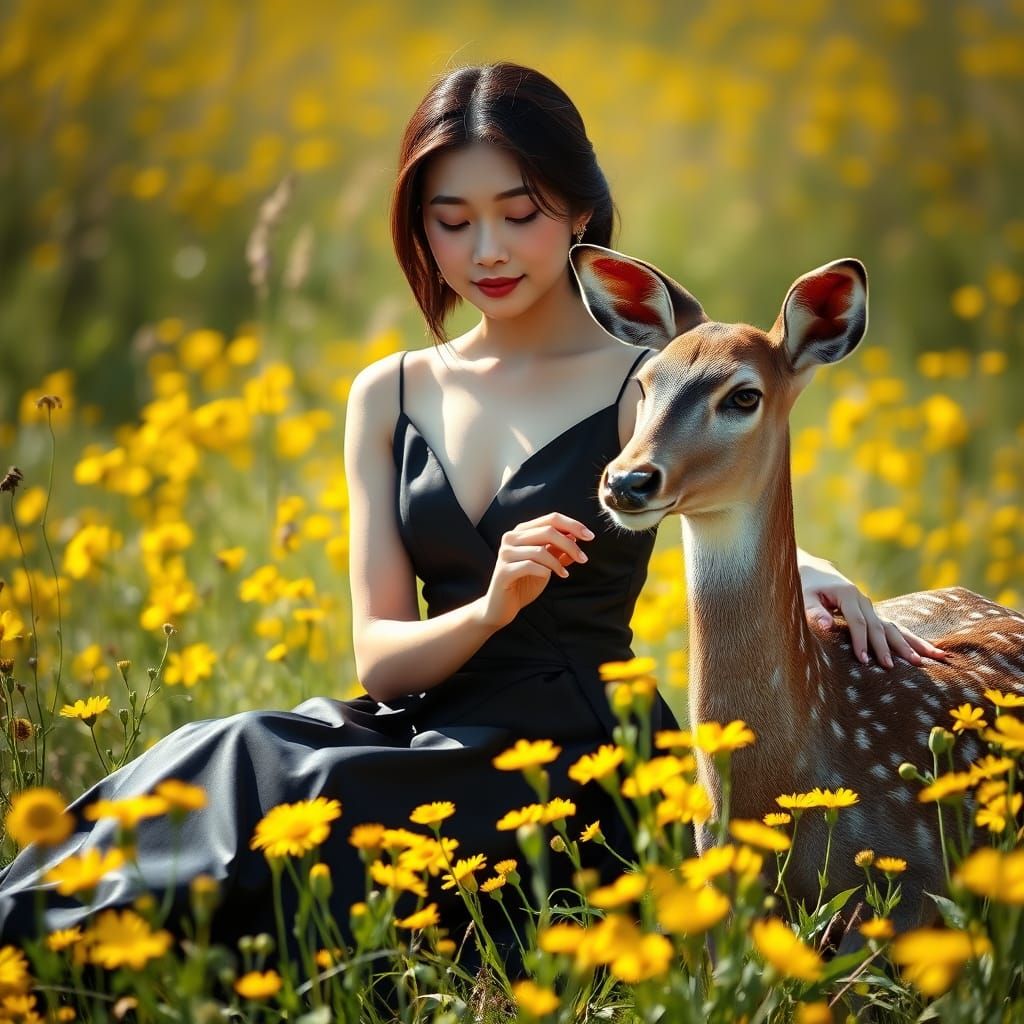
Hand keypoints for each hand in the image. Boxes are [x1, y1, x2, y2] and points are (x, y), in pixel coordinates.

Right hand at [479, 513, 593, 628]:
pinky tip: (555, 577)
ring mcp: (505, 553)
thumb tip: (575, 536)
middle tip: (583, 558)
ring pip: (540, 550)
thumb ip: (557, 549)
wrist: (501, 606)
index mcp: (522, 531)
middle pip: (548, 531)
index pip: (551, 518)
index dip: (573, 525)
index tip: (590, 536)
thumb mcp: (547, 564)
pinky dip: (547, 571)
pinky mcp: (503, 571)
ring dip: (558, 562)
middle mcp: (511, 538)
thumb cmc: (525, 582)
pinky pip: (530, 566)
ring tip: (565, 573)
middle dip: (570, 544)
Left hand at [797, 555, 946, 668]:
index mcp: (848, 594)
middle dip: (888, 648)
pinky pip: (894, 628)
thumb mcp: (805, 597)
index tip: (864, 660)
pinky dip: (911, 639)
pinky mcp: (873, 613)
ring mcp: (871, 607)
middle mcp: (863, 600)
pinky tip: (928, 651)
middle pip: (880, 626)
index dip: (861, 641)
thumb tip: (827, 626)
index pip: (857, 622)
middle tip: (893, 668)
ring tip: (932, 658)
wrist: (815, 571)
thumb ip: (815, 612)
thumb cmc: (807, 587)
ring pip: (894, 627)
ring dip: (912, 643)